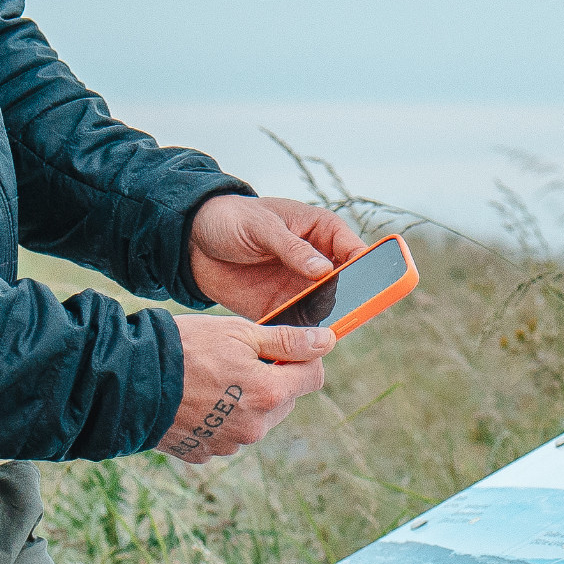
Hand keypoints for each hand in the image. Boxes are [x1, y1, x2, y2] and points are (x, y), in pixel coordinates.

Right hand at [163, 313, 334, 462]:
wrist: (129, 380)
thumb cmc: (185, 348)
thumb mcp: (240, 333)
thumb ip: (288, 341)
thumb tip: (327, 341)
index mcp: (269, 395)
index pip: (313, 378)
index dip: (302, 359)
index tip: (280, 348)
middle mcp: (254, 428)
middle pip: (284, 401)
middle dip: (271, 381)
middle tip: (236, 360)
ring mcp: (228, 445)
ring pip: (255, 420)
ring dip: (244, 402)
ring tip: (210, 380)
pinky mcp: (204, 454)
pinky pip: (225, 435)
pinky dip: (218, 419)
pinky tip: (195, 400)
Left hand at [186, 192, 368, 321]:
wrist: (194, 242)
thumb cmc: (233, 220)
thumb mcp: (261, 227)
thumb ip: (292, 248)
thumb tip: (325, 271)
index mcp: (322, 231)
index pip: (355, 251)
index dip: (366, 268)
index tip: (368, 284)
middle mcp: (318, 262)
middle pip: (348, 286)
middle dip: (351, 301)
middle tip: (350, 315)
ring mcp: (301, 287)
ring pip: (327, 310)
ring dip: (326, 322)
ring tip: (322, 333)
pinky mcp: (282, 308)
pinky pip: (298, 326)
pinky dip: (299, 336)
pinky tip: (297, 343)